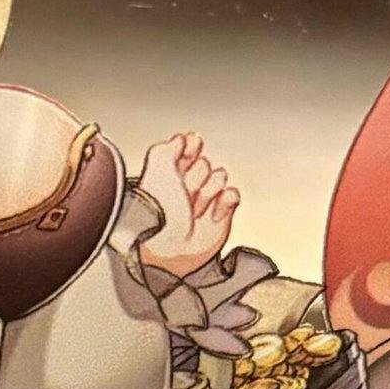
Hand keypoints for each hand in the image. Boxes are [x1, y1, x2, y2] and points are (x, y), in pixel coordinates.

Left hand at [133, 130, 238, 271]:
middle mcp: (187, 184)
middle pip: (205, 163)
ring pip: (220, 177)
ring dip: (208, 193)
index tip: (187, 152)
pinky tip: (213, 214)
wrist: (167, 251)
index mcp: (169, 172)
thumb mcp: (155, 172)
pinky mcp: (221, 213)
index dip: (190, 149)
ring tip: (195, 210)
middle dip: (196, 178)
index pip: (188, 146)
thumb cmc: (157, 215)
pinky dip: (226, 202)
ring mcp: (205, 198)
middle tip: (183, 195)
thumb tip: (182, 137)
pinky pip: (234, 194)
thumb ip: (166, 148)